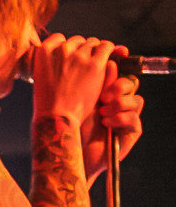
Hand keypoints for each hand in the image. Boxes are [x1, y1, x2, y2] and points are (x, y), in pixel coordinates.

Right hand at [32, 34, 116, 127]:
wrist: (56, 117)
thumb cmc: (47, 102)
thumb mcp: (40, 77)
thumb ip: (50, 62)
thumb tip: (64, 51)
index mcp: (43, 52)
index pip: (58, 38)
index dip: (65, 47)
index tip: (68, 57)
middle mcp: (61, 50)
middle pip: (77, 40)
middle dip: (80, 50)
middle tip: (82, 65)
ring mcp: (79, 56)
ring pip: (92, 43)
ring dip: (94, 51)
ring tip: (94, 65)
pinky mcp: (95, 64)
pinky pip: (106, 47)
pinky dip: (108, 51)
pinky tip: (107, 58)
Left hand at [80, 55, 142, 179]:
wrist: (71, 154)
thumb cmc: (71, 127)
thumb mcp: (81, 100)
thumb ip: (95, 82)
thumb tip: (110, 61)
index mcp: (104, 91)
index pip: (119, 72)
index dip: (121, 61)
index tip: (121, 52)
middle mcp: (117, 102)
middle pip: (130, 82)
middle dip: (118, 86)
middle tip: (104, 96)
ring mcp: (126, 116)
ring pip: (135, 99)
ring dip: (118, 104)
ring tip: (102, 112)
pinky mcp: (131, 130)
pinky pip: (134, 117)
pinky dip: (120, 118)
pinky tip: (106, 123)